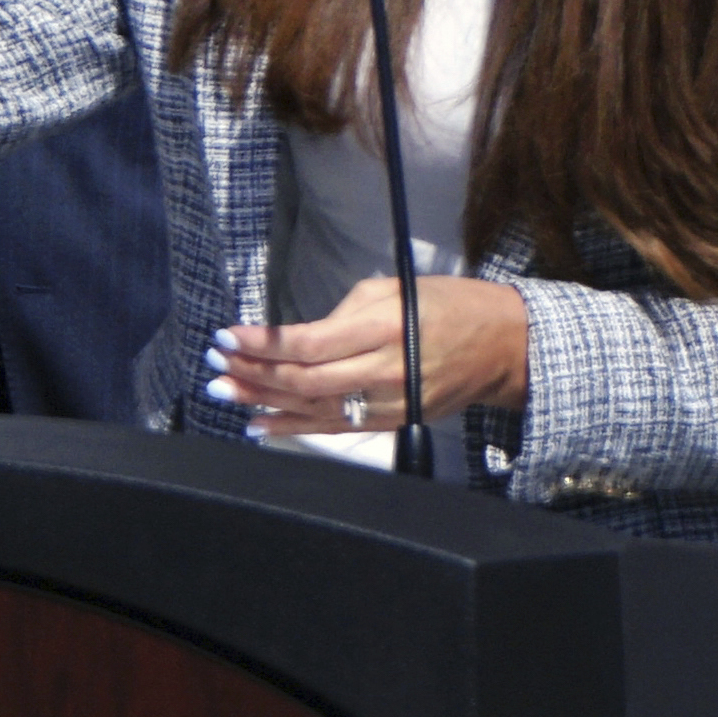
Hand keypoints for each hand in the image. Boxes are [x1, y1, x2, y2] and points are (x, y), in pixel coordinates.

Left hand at [210, 271, 530, 437]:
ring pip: (312, 407)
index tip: (227, 335)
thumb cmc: (449, 306)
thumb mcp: (397, 289)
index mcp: (385, 328)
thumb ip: (346, 309)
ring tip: (223, 391)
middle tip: (215, 363)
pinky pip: (333, 428)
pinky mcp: (391, 422)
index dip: (263, 343)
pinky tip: (259, 424)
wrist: (502, 347)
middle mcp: (384, 371)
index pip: (309, 342)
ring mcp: (388, 403)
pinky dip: (292, 428)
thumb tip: (302, 334)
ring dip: (262, 401)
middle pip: (303, 379)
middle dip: (253, 372)